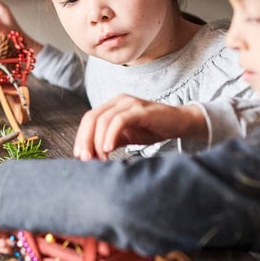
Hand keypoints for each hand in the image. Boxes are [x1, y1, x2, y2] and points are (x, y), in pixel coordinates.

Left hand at [73, 96, 207, 160]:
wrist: (180, 123)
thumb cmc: (152, 129)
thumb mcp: (125, 137)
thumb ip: (108, 142)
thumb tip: (90, 155)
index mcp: (111, 106)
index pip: (88, 119)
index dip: (81, 137)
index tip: (79, 157)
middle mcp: (118, 101)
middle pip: (91, 118)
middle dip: (85, 140)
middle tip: (84, 159)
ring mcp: (129, 103)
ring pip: (103, 119)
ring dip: (97, 141)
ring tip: (100, 158)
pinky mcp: (141, 109)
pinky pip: (119, 120)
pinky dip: (110, 134)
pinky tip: (108, 149)